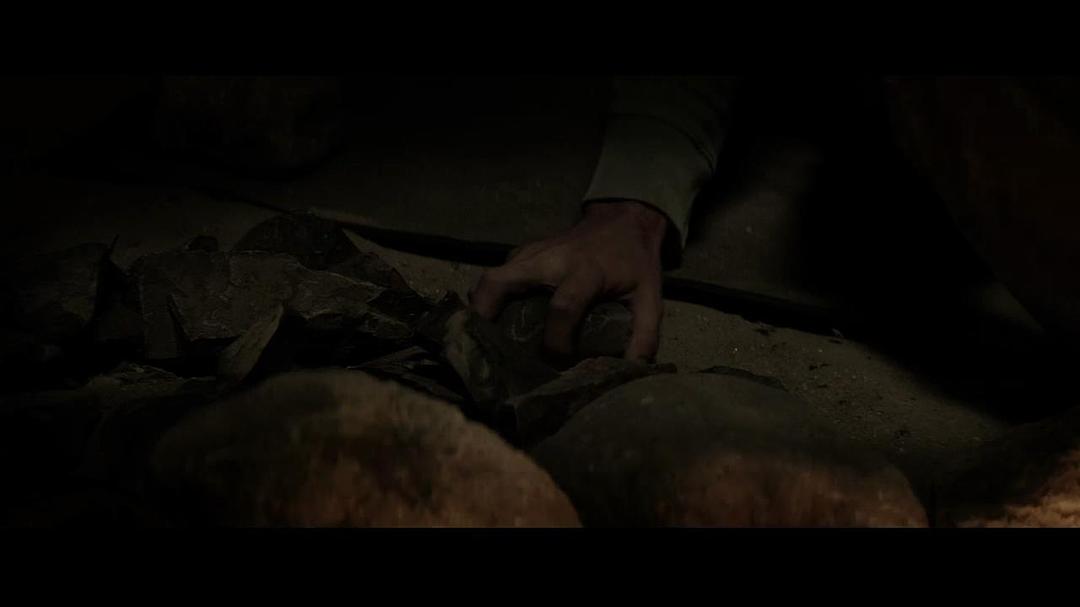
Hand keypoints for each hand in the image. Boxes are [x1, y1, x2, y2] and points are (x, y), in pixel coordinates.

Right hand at [469, 200, 668, 360]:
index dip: (556, 342)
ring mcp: (532, 253)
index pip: (562, 307)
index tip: (558, 364)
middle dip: (486, 316)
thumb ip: (644, 335)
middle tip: (485, 350)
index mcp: (585, 270)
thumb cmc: (634, 262)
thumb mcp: (650, 297)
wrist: (624, 220)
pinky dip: (487, 299)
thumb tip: (631, 371)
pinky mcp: (523, 252)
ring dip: (480, 309)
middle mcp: (550, 259)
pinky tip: (490, 323)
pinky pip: (496, 275)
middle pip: (501, 281)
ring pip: (490, 277)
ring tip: (480, 342)